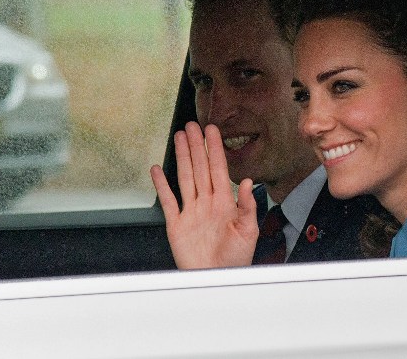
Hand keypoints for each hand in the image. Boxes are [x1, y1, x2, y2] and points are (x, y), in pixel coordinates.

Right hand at [150, 121, 258, 268]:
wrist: (216, 280)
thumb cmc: (235, 260)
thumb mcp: (248, 232)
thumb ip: (247, 206)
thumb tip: (246, 182)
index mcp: (224, 203)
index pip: (218, 169)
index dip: (215, 149)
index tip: (212, 130)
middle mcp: (207, 203)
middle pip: (199, 168)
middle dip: (196, 146)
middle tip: (192, 125)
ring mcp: (191, 211)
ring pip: (185, 177)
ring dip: (182, 157)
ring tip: (179, 137)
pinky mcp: (177, 224)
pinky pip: (168, 201)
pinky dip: (162, 185)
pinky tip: (157, 170)